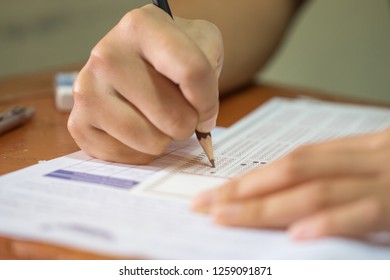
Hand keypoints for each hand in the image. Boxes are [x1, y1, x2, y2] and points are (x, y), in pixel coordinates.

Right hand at [68, 4, 222, 163]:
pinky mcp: (78, 124)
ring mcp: (87, 91)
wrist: (134, 62)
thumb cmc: (171, 56)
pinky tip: (137, 129)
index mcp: (140, 27)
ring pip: (152, 141)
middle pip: (175, 117)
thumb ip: (208, 75)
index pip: (193, 73)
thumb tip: (201, 121)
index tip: (206, 109)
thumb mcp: (201, 44)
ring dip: (164, 137)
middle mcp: (106, 56)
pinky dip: (141, 152)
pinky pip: (128, 157)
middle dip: (186, 122)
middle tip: (176, 108)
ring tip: (155, 117)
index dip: (209, 101)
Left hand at [193, 129, 389, 239]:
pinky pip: (362, 212)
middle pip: (292, 171)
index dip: (250, 177)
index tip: (214, 192)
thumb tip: (282, 193)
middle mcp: (366, 158)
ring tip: (227, 217)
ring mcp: (384, 180)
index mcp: (356, 149)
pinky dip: (327, 222)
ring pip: (315, 190)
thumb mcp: (374, 166)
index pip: (292, 161)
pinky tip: (295, 233)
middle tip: (204, 204)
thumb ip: (337, 175)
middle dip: (244, 189)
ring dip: (266, 206)